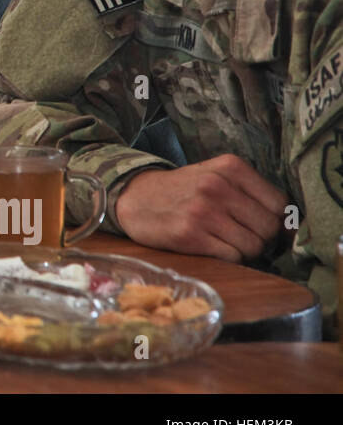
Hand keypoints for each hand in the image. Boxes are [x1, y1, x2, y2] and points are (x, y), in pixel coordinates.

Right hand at [115, 154, 289, 261]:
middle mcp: (217, 186)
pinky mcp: (190, 235)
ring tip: (224, 240)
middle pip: (268, 228)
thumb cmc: (182, 190)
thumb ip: (250, 192)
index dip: (275, 220)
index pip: (279, 204)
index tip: (260, 225)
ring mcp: (203, 211)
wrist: (135, 198)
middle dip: (260, 238)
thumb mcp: (215, 175)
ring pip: (253, 246)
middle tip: (240, 235)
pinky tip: (211, 246)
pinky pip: (232, 257)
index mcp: (229, 167)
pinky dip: (227, 258)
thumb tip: (288, 226)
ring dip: (243, 250)